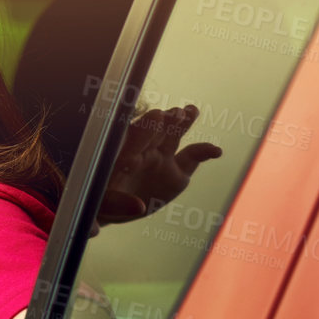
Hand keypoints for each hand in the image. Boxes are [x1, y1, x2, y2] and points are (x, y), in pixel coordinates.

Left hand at [96, 103, 222, 225]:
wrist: (115, 206)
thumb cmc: (102, 201)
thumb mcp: (105, 204)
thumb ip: (119, 203)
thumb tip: (138, 207)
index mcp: (122, 154)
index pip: (133, 137)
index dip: (145, 127)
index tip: (156, 115)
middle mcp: (143, 151)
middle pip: (155, 130)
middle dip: (164, 121)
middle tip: (175, 112)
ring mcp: (162, 158)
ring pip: (173, 136)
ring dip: (182, 123)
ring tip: (191, 111)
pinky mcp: (178, 173)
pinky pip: (193, 157)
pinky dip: (205, 151)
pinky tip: (216, 151)